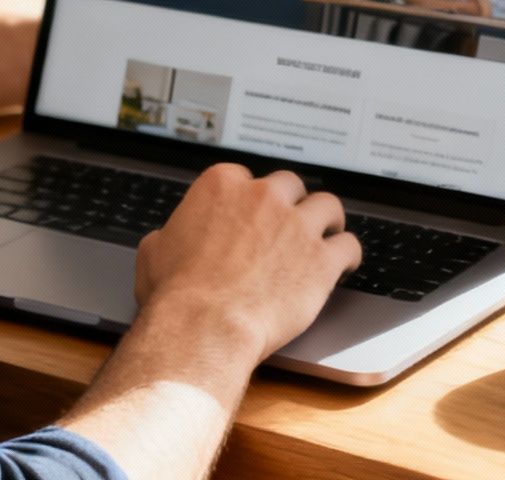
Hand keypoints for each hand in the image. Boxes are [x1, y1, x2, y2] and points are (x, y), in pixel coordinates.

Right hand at [134, 164, 361, 360]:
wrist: (204, 326)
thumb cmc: (176, 294)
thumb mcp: (155, 251)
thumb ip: (172, 234)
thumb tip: (170, 239)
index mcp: (221, 185)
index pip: (245, 178)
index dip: (250, 199)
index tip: (252, 214)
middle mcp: (263, 196)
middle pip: (290, 185)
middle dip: (290, 203)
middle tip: (289, 223)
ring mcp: (296, 225)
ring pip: (328, 205)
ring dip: (326, 219)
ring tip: (326, 233)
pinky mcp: (322, 259)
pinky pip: (349, 245)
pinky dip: (348, 254)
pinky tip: (344, 264)